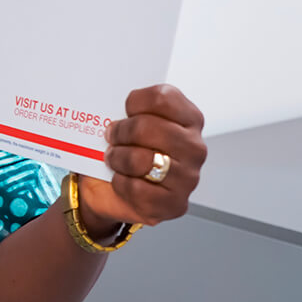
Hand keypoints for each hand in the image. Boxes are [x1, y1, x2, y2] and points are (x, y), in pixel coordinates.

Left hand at [76, 84, 205, 229]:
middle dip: (120, 131)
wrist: (108, 189)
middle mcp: (194, 147)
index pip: (163, 98)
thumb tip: (107, 106)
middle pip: (148, 127)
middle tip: (111, 135)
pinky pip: (138, 189)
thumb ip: (124, 108)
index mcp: (188, 118)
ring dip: (118, 159)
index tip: (125, 109)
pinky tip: (121, 181)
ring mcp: (188, 177)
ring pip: (143, 159)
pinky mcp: (174, 204)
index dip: (135, 102)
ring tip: (113, 159)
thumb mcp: (124, 121)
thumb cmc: (123, 149)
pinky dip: (120, 184)